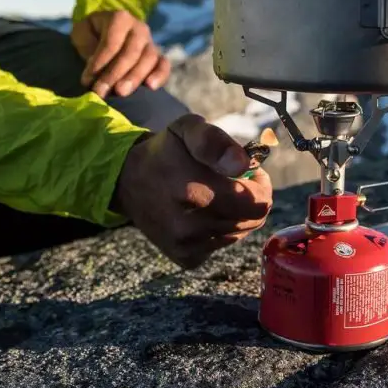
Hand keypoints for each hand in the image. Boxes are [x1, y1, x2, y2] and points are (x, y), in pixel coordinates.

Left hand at [72, 9, 170, 97]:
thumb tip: (95, 66)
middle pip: (131, 52)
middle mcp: (139, 28)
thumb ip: (87, 46)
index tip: (86, 80)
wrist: (106, 33)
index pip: (112, 42)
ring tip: (121, 93)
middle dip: (115, 73)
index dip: (100, 62)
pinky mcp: (158, 56)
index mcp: (120, 18)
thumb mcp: (82, 32)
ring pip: (149, 59)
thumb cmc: (92, 34)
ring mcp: (151, 42)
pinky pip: (164, 65)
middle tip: (101, 92)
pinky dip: (160, 76)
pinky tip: (150, 87)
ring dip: (134, 78)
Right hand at [111, 114, 272, 269]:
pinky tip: (203, 213)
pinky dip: (221, 229)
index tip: (248, 171)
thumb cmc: (164, 151)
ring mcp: (187, 246)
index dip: (261, 185)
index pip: (256, 202)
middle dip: (250, 198)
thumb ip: (215, 142)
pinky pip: (223, 245)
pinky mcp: (185, 258)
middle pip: (252, 219)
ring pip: (240, 232)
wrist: (127, 181)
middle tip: (232, 181)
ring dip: (236, 213)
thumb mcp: (187, 129)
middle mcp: (189, 226)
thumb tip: (242, 164)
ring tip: (215, 194)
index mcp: (192, 191)